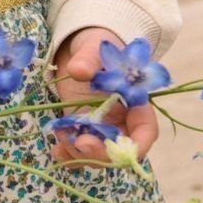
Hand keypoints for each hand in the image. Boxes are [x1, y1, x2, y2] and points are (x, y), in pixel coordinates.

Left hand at [48, 27, 158, 163]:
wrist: (81, 51)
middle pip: (121, 151)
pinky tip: (56, 150)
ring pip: (99, 155)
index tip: (114, 147)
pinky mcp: (85, 132)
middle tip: (79, 142)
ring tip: (60, 134)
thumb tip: (79, 70)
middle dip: (101, 153)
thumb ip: (89, 59)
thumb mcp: (93, 48)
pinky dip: (69, 156)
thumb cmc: (96, 47)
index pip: (146, 131)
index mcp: (136, 103)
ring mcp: (103, 129)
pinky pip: (81, 152)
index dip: (136, 146)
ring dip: (80, 153)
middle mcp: (123, 122)